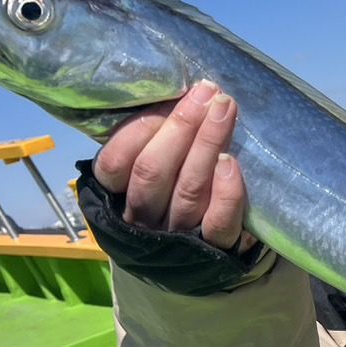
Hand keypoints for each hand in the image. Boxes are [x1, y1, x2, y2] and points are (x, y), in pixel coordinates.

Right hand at [93, 80, 254, 251]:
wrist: (209, 254)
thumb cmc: (175, 191)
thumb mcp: (154, 164)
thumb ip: (153, 139)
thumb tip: (174, 94)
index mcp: (120, 196)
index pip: (114, 164)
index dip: (140, 129)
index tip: (171, 96)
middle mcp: (145, 217)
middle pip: (153, 171)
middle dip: (181, 126)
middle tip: (207, 93)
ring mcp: (179, 235)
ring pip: (188, 189)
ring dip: (207, 143)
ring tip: (225, 109)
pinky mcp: (216, 248)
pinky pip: (218, 222)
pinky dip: (226, 192)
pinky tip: (231, 163)